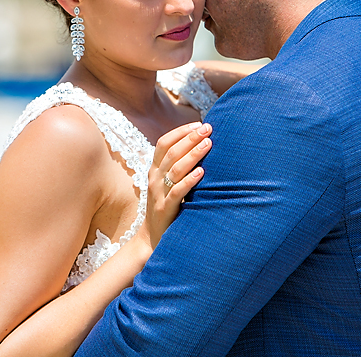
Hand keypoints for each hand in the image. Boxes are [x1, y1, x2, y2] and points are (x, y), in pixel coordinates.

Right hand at [142, 122, 210, 248]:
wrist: (152, 238)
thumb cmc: (167, 206)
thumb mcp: (167, 183)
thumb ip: (178, 166)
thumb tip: (201, 145)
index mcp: (154, 169)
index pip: (164, 143)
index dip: (181, 131)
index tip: (198, 123)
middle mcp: (154, 178)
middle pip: (171, 152)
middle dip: (190, 138)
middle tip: (208, 128)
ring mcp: (159, 193)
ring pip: (175, 169)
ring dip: (193, 154)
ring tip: (208, 144)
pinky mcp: (165, 209)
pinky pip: (177, 191)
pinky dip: (190, 180)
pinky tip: (202, 172)